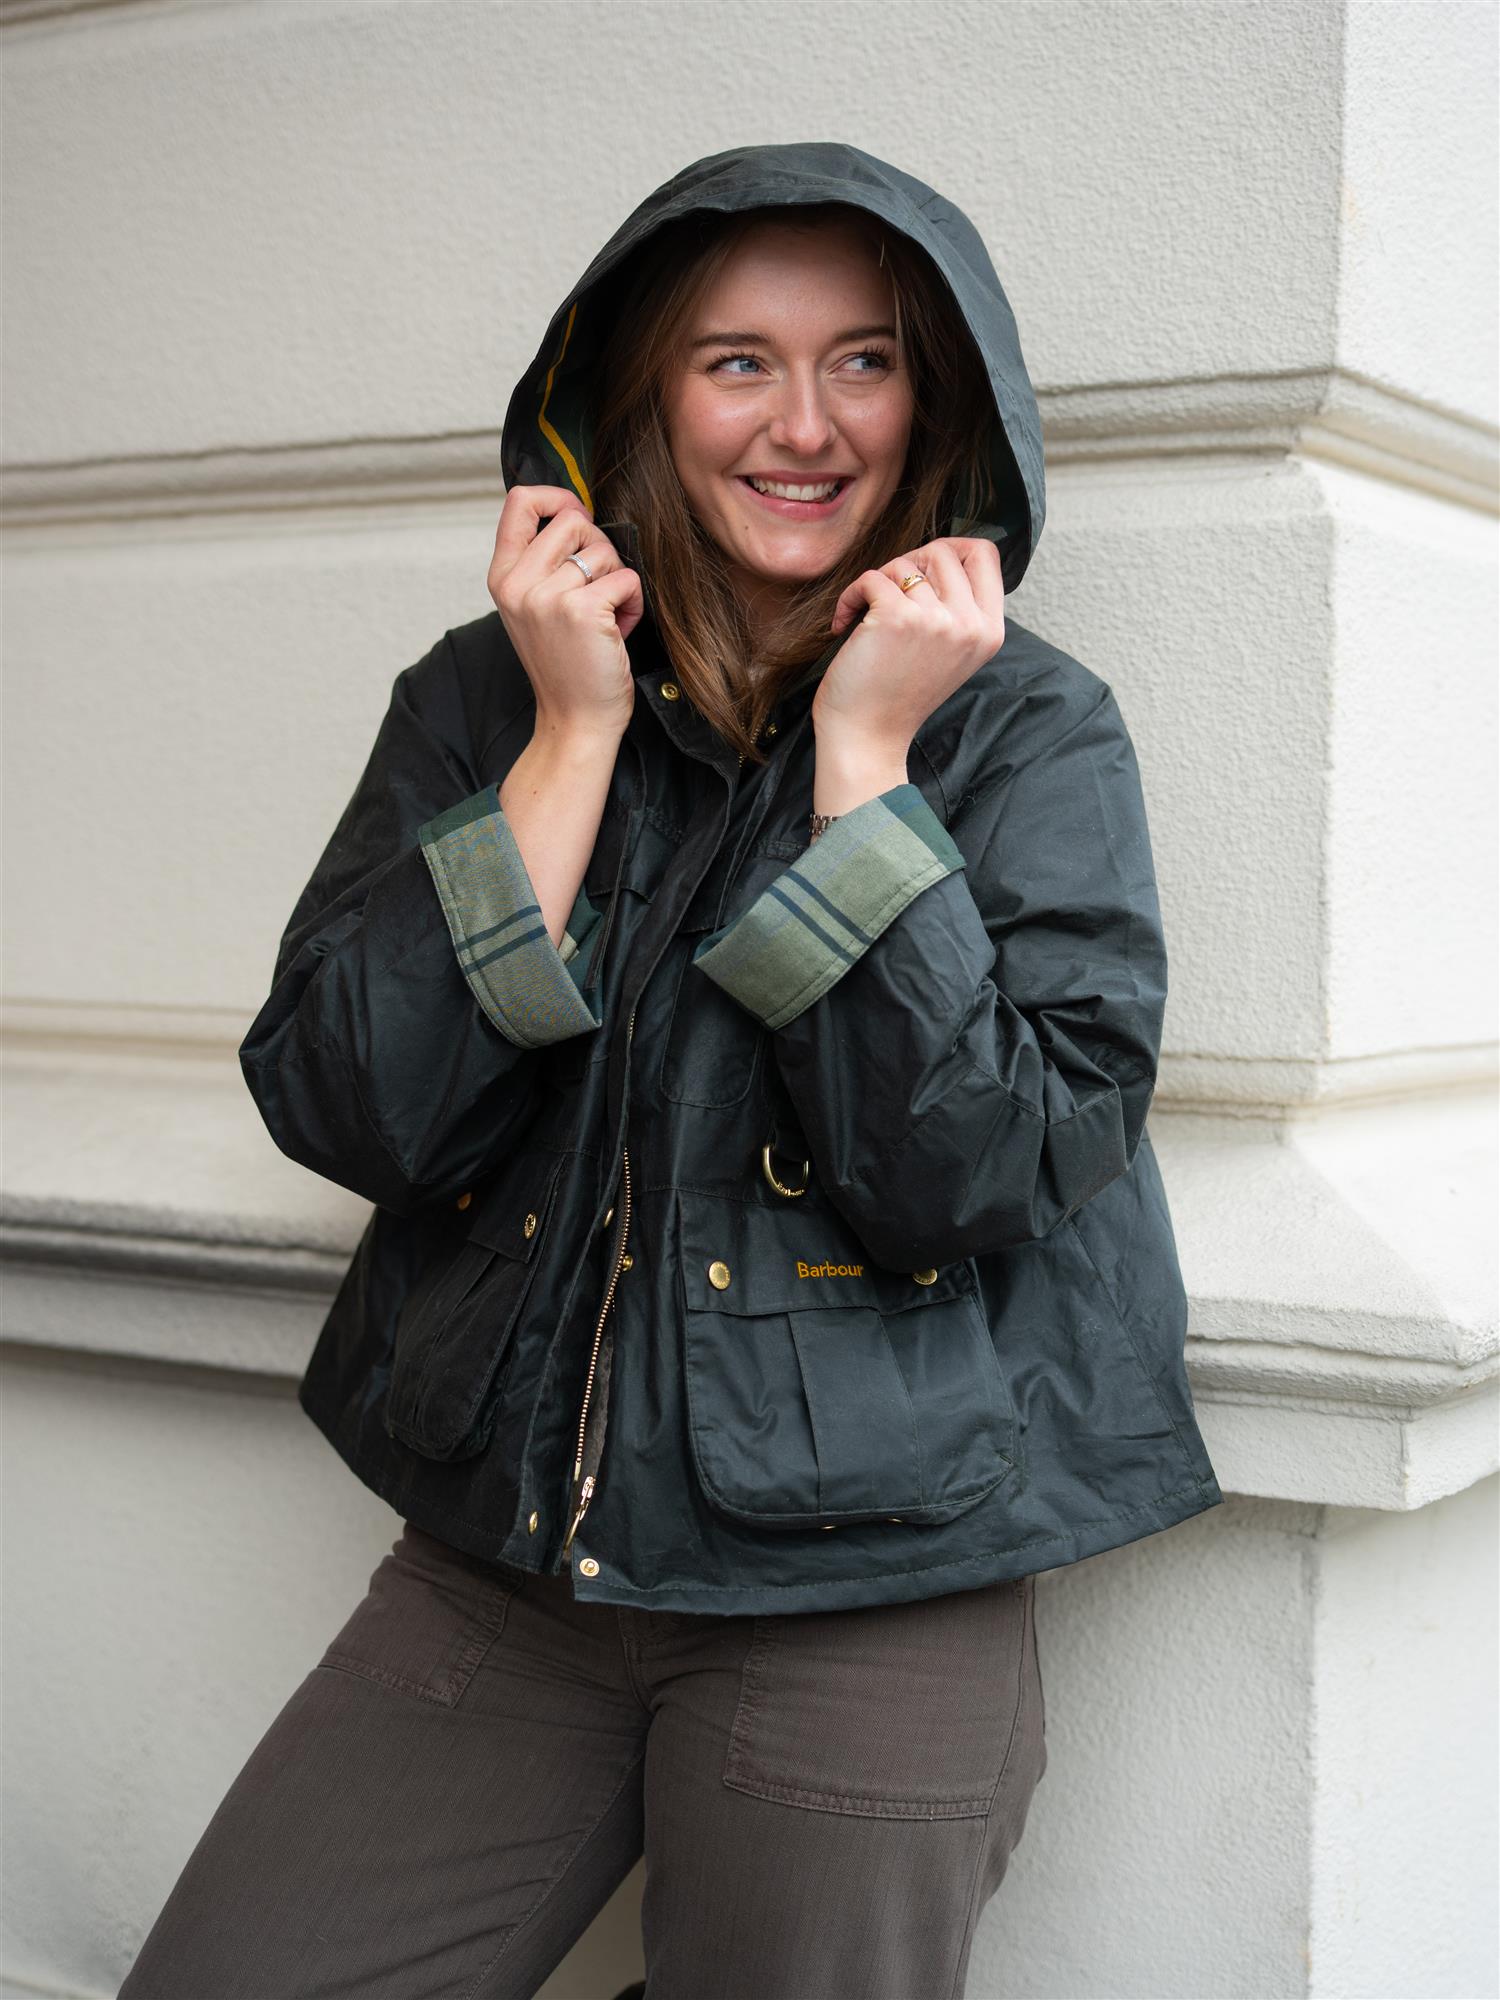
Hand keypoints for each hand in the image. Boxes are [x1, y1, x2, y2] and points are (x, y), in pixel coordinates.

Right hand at [487, 485, 641, 741]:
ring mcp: (546, 596)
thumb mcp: (536, 608)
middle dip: (599, 548)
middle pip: (574, 520)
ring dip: (618, 581)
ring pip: (604, 550)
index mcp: (503, 577)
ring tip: (606, 617)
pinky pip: (626, 579)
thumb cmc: (566, 664)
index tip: (578, 517)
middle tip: (599, 589)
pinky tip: (618, 630)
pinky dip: (633, 603)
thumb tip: (576, 512)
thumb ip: (543, 562)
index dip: (558, 497)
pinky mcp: (581, 610)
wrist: (575, 721)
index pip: (520, 501)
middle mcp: (518, 583)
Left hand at [814, 537, 1005, 760]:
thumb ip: (956, 608)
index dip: (952, 550)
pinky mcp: (897, 617)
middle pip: (943, 550)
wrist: (868, 739)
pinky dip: (851, 597)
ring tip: (867, 619)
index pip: (986, 554)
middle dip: (909, 566)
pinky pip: (871, 578)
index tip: (924, 573)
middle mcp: (969, 624)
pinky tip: (845, 626)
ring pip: (904, 564)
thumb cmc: (898, 695)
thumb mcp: (949, 652)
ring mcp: (936, 620)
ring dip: (877, 586)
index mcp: (989, 631)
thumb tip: (936, 554)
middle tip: (888, 599)